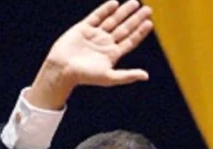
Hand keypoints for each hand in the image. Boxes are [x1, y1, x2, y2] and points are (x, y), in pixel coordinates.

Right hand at [26, 0, 152, 108]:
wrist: (62, 68)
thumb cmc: (85, 76)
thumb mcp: (109, 77)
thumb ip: (127, 76)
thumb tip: (146, 76)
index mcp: (112, 55)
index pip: (130, 41)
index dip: (140, 32)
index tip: (149, 23)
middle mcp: (105, 44)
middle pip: (124, 29)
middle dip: (136, 19)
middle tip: (148, 9)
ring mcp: (95, 35)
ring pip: (113, 20)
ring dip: (124, 12)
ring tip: (135, 3)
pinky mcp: (83, 28)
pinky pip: (96, 16)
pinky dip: (105, 10)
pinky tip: (115, 4)